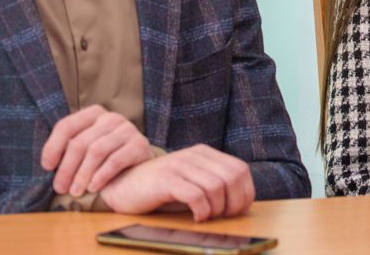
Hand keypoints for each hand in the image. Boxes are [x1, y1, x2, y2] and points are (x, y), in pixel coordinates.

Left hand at [41, 105, 154, 195]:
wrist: (145, 171)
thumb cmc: (108, 162)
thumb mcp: (88, 150)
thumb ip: (71, 150)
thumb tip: (47, 165)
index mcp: (94, 114)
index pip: (67, 125)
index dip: (53, 147)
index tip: (47, 167)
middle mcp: (111, 118)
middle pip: (80, 142)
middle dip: (67, 167)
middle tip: (60, 188)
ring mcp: (127, 129)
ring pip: (96, 151)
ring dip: (82, 174)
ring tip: (75, 191)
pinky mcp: (139, 145)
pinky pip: (115, 160)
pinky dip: (101, 176)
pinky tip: (93, 188)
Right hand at [100, 144, 254, 221]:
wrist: (124, 185)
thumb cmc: (161, 189)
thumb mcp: (191, 180)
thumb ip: (213, 185)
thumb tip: (241, 205)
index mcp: (204, 153)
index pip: (240, 169)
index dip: (245, 193)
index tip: (239, 211)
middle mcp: (194, 155)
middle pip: (232, 177)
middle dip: (234, 203)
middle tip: (224, 218)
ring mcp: (180, 165)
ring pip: (216, 186)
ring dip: (217, 209)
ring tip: (208, 217)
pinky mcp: (166, 179)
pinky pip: (195, 195)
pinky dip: (201, 210)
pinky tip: (197, 218)